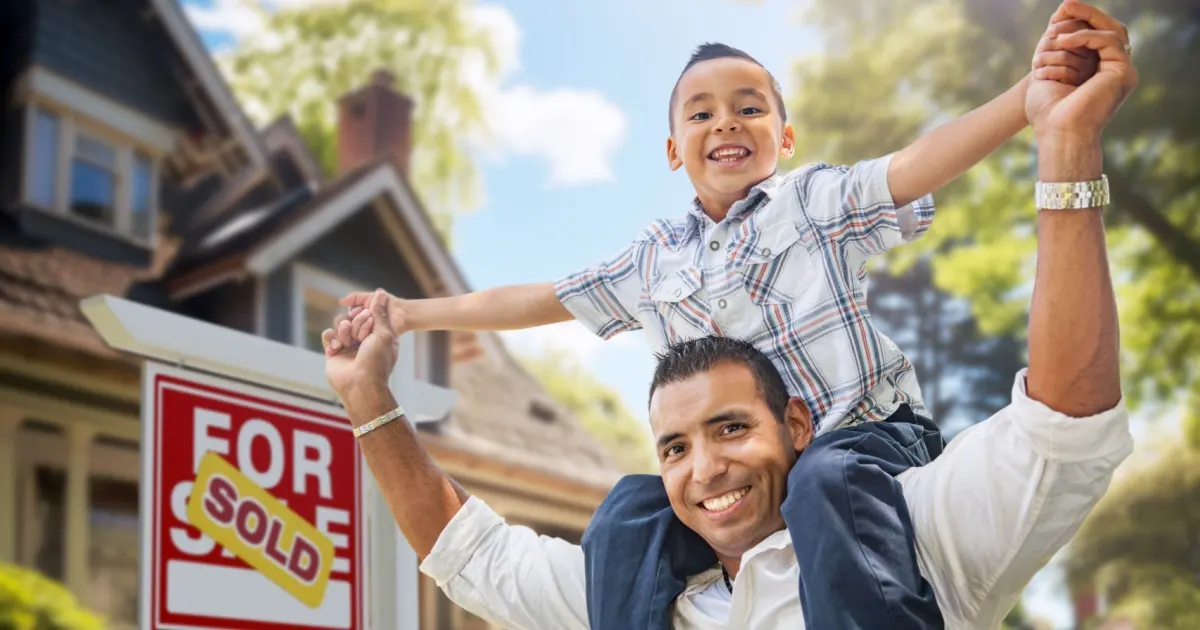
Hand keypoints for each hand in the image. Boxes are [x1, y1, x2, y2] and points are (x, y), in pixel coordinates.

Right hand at [322, 290, 398, 402]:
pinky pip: (328, 334)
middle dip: (358, 323)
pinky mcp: (333, 351)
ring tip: (349, 343)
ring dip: (344, 331)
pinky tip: (337, 348)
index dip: (368, 313)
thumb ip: (380, 313)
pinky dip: (331, 339)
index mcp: (380, 335)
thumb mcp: (384, 333)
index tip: (369, 318)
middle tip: (361, 336)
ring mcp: (348, 345)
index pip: (371, 313)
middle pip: (355, 317)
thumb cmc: (376, 361)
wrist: (360, 385)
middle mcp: (364, 339)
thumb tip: (381, 293)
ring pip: (341, 323)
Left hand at [1026, 0, 1137, 139]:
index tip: (1059, 11)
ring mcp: (1123, 72)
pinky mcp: (1124, 73)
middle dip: (1086, 15)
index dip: (1081, 20)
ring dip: (1081, 26)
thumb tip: (1057, 17)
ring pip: (1111, 32)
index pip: (1097, 35)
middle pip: (1110, 29)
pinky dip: (1085, 37)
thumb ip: (1055, 46)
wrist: (1057, 134)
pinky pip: (1109, 41)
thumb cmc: (1047, 113)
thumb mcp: (1047, 71)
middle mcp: (1115, 71)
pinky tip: (1063, 41)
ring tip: (1054, 32)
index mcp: (1099, 72)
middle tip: (1065, 5)